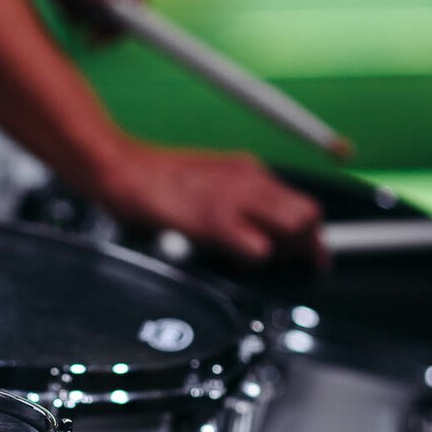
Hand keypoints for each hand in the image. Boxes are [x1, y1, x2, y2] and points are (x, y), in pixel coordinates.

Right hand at [88, 143, 324, 264]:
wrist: (122, 168)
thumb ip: (234, 197)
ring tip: (265, 262)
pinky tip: (235, 260)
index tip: (309, 252)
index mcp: (248, 170)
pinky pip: (259, 248)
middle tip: (292, 263)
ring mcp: (235, 199)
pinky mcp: (216, 221)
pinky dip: (255, 260)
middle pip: (308, 214)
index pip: (300, 201)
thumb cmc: (153, 180)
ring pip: (296, 226)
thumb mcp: (206, 179)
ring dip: (288, 251)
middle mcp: (250, 180)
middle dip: (307, 243)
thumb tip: (255, 227)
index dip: (309, 233)